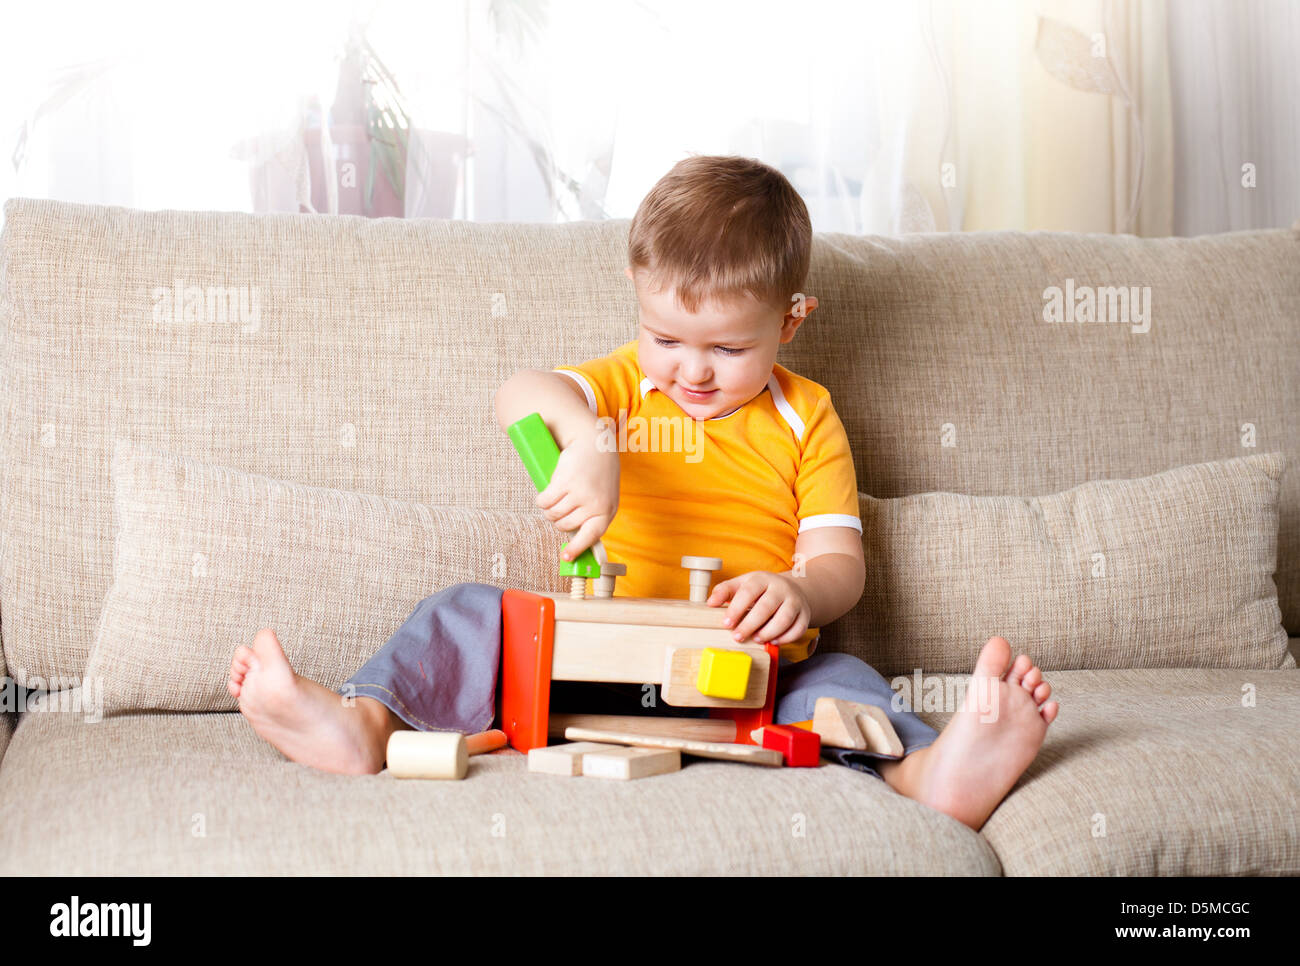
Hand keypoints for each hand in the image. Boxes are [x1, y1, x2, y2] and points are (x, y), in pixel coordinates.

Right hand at [535, 425, 619, 559]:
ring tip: (554, 497)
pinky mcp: (564, 483)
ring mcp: (579, 494)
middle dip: (557, 519)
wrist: (594, 442)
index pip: (591, 536)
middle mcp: (594, 505)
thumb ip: (594, 514)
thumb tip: (575, 538)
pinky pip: (544, 502)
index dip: (577, 548)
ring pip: (553, 514)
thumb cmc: (598, 471)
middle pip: (564, 525)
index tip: (565, 558)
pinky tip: (545, 493)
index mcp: (607, 510)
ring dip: (548, 509)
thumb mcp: (604, 495)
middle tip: (560, 507)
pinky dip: (541, 500)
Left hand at [706, 571, 811, 645]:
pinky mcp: (804, 615)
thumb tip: (710, 603)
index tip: (726, 623)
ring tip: (756, 639)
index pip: (749, 591)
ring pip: (784, 619)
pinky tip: (773, 642)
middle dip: (750, 624)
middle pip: (766, 607)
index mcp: (762, 579)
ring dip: (769, 632)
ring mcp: (795, 601)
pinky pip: (798, 629)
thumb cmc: (761, 589)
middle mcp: (781, 588)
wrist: (792, 589)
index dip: (736, 608)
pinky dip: (786, 638)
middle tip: (737, 637)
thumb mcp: (743, 584)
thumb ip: (725, 591)